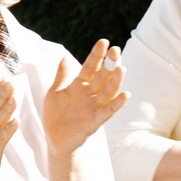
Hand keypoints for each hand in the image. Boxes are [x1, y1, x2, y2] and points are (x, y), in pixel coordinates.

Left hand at [41, 39, 126, 153]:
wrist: (54, 139)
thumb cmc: (55, 114)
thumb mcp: (55, 92)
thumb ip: (62, 76)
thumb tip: (65, 56)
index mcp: (79, 86)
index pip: (90, 67)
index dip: (96, 55)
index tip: (104, 42)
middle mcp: (89, 95)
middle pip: (102, 77)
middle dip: (109, 64)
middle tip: (116, 50)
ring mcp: (93, 108)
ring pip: (108, 92)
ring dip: (115, 81)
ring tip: (121, 68)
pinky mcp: (94, 122)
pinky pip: (107, 112)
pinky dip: (116, 104)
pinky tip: (125, 95)